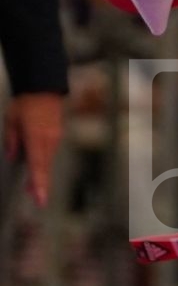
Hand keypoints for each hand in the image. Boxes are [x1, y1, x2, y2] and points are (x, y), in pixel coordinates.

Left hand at [5, 92, 64, 206]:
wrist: (43, 86)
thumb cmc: (26, 102)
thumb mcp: (11, 120)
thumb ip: (11, 139)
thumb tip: (12, 155)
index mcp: (36, 137)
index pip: (37, 164)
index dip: (38, 182)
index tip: (40, 197)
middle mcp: (49, 139)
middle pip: (45, 165)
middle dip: (40, 183)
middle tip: (38, 199)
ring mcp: (55, 136)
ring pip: (48, 159)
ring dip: (41, 172)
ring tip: (33, 185)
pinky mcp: (57, 133)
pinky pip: (50, 151)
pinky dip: (43, 161)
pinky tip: (38, 165)